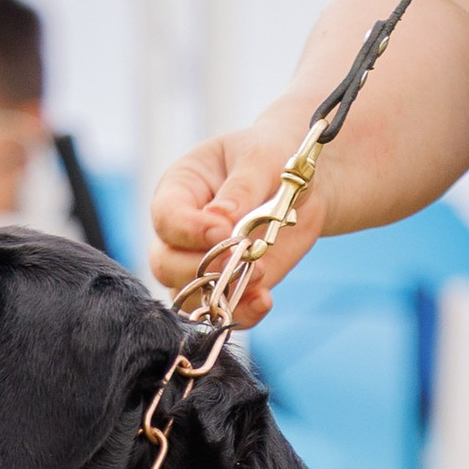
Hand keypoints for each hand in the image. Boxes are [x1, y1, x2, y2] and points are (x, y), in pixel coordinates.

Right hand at [150, 111, 329, 328]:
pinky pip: (223, 310)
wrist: (302, 182)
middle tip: (241, 258)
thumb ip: (241, 188)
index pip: (166, 217)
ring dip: (219, 294)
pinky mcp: (229, 284)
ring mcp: (201, 262)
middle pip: (165, 263)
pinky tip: (264, 300)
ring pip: (188, 294)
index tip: (222, 230)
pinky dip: (242, 312)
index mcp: (180, 190)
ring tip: (257, 280)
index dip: (189, 229)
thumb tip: (220, 218)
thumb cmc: (272, 157)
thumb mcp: (260, 159)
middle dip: (200, 268)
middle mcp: (182, 231)